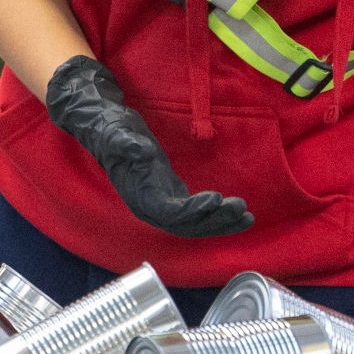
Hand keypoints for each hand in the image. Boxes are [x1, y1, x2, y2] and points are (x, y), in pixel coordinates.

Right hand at [46, 55, 253, 236]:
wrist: (106, 128)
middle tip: (242, 211)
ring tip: (247, 217)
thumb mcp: (116, 132)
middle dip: (215, 220)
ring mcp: (161, 204)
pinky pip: (196, 214)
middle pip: (186, 225)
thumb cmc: (111, 130)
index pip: (169, 213)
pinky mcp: (171, 196)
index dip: (193, 210)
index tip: (216, 199)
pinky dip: (216, 214)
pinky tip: (235, 212)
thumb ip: (126, 143)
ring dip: (220, 222)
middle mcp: (150, 207)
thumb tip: (140, 151)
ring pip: (194, 223)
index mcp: (139, 196)